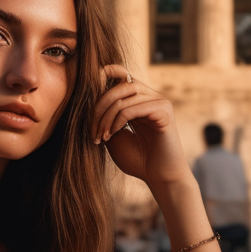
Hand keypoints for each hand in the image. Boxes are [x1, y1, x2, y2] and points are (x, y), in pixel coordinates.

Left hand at [92, 65, 189, 189]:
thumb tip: (89, 98)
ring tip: (101, 137)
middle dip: (99, 107)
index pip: (122, 74)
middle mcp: (151, 97)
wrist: (159, 178)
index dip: (105, 73)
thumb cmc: (137, 160)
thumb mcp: (113, 135)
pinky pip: (132, 109)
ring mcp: (159, 102)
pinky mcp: (164, 112)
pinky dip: (117, 121)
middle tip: (93, 131)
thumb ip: (105, 116)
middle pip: (119, 85)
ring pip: (123, 97)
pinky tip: (111, 135)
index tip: (86, 94)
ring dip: (106, 117)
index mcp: (140, 100)